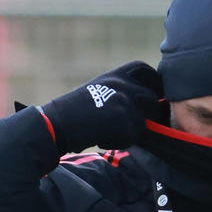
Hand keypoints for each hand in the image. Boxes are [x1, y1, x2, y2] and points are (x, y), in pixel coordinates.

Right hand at [38, 62, 162, 154]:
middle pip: (152, 98)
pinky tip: (102, 136)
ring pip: (144, 121)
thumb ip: (122, 91)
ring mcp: (125, 102)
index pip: (146, 70)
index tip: (150, 95)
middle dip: (147, 112)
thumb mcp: (100, 90)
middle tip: (128, 121)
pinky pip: (133, 136)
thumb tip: (150, 100)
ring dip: (130, 129)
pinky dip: (120, 140)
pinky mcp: (125, 120)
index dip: (153, 83)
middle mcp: (123, 85)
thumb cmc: (76, 111)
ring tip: (107, 128)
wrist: (57, 123)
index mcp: (116, 75)